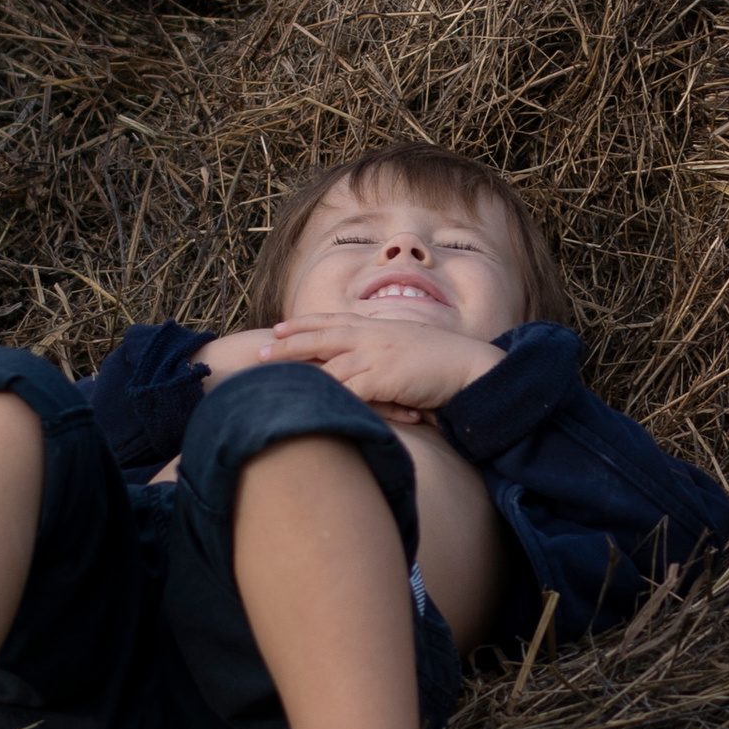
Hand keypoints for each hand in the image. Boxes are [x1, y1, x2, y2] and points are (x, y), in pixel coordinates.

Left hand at [262, 313, 501, 422]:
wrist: (469, 366)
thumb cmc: (442, 361)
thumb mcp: (407, 347)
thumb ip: (384, 349)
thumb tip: (369, 360)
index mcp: (377, 327)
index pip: (332, 321)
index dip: (303, 325)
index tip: (278, 327)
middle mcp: (372, 337)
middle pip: (320, 338)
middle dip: (287, 345)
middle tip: (259, 351)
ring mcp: (377, 356)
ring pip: (327, 366)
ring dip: (298, 376)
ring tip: (271, 384)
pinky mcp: (383, 379)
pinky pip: (347, 391)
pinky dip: (326, 398)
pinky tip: (306, 406)